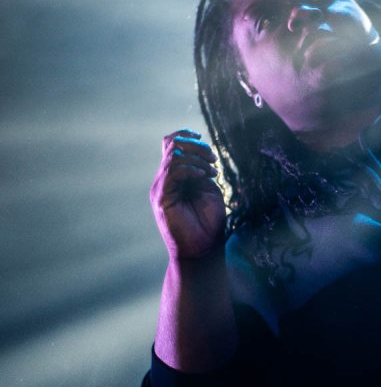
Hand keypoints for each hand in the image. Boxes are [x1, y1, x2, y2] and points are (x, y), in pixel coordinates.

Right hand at [151, 129, 225, 259]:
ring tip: (212, 171)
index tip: (202, 139)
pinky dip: (190, 169)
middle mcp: (164, 180)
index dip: (185, 136)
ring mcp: (161, 189)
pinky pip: (172, 172)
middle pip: (171, 144)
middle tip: (213, 159)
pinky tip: (203, 176)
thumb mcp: (208, 191)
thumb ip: (201, 172)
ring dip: (196, 158)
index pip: (170, 144)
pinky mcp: (162, 198)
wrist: (202, 250)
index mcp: (174, 177)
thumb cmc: (208, 224)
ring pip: (173, 156)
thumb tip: (200, 155)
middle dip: (195, 146)